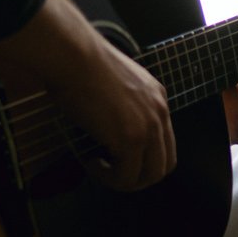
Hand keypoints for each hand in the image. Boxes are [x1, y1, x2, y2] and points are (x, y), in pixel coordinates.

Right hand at [0, 0, 175, 191]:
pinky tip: (90, 162)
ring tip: (99, 168)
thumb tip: (108, 127)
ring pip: (149, 176)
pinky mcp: (131, 140)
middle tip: (112, 172)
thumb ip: (122, 104)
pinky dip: (109, 178)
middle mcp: (160, 112)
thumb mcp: (113, 83)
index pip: (165, 142)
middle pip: (165, 164)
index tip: (118, 156)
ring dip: (124, 180)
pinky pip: (126, 177)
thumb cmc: (80, 64)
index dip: (144, 157)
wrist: (72, 56)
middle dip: (139, 176)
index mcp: (157, 97)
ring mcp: (148, 127)